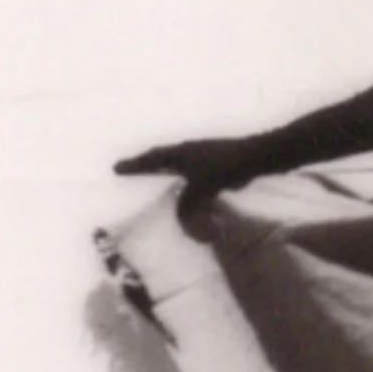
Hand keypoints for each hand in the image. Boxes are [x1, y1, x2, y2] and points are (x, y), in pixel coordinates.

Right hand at [111, 134, 278, 203]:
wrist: (256, 157)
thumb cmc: (225, 168)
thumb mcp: (201, 189)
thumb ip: (186, 206)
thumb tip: (181, 220)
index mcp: (180, 153)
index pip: (152, 160)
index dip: (134, 166)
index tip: (117, 168)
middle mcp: (188, 151)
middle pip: (161, 157)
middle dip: (145, 164)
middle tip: (129, 168)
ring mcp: (203, 155)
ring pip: (177, 163)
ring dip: (164, 169)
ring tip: (154, 174)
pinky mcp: (216, 163)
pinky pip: (192, 172)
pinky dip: (184, 179)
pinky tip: (187, 185)